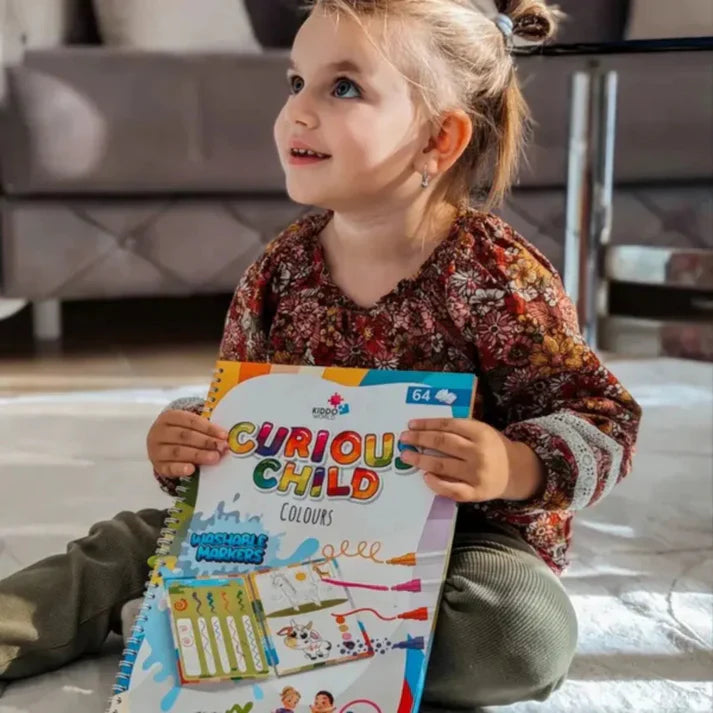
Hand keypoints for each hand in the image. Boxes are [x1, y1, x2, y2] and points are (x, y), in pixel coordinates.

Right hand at [147, 410, 228, 477]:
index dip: (209, 428)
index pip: (191, 421)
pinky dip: (180, 469)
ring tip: (214, 457)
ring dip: (198, 455)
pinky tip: (191, 469)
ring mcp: (156, 449)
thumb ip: (204, 430)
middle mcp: (160, 432)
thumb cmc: (180, 434)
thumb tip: (224, 438)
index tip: (224, 435)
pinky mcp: (157, 465)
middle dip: (206, 442)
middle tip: (221, 447)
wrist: (159, 445)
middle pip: (185, 436)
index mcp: (169, 417)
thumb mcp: (188, 426)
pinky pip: (168, 468)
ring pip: (178, 451)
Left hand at [399, 418, 544, 502]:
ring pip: (443, 465)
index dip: (427, 424)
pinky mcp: (475, 492)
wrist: (516, 471)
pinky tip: (425, 477)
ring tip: (407, 456)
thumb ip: (460, 429)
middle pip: (442, 443)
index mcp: (480, 432)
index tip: (411, 424)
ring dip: (421, 460)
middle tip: (404, 439)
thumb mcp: (482, 430)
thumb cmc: (492, 447)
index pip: (448, 425)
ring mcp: (476, 474)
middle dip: (419, 439)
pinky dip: (437, 484)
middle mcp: (478, 452)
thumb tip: (425, 428)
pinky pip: (452, 489)